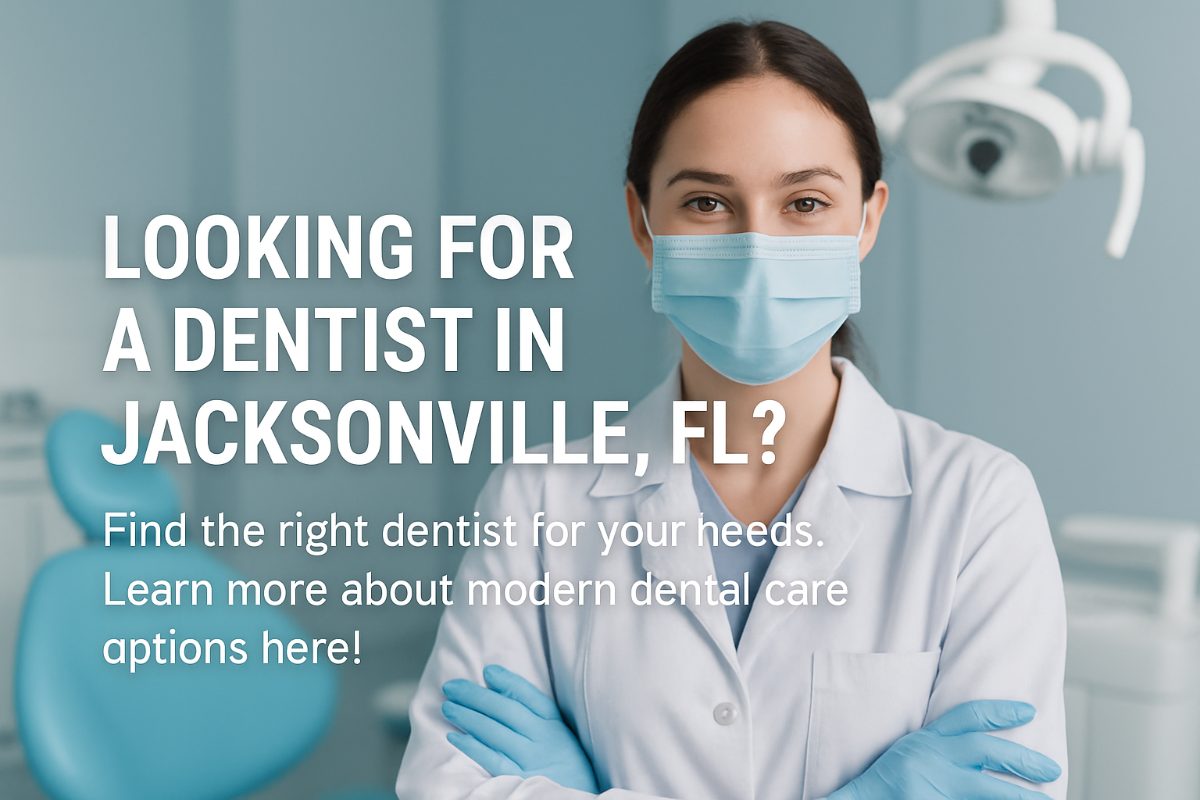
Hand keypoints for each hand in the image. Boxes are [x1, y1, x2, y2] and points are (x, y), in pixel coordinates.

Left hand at [442, 663, 598, 792]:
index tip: (487, 671)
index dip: (507, 681)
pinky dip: (472, 746)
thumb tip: (498, 684)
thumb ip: (535, 712)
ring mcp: (531, 760)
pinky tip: (454, 736)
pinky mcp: (519, 780)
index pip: (530, 696)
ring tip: (447, 706)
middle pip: (506, 710)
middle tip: (451, 687)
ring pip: (495, 732)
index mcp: (554, 725)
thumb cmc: (565, 765)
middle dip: (475, 695)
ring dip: (468, 716)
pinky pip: (492, 760)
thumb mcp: (560, 735)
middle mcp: (543, 739)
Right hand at [825, 700, 1061, 799]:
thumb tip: (988, 758)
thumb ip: (944, 754)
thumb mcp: (910, 757)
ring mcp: (930, 787)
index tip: (1028, 712)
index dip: (998, 712)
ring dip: (1018, 796)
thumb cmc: (885, 785)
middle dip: (1022, 759)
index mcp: (923, 742)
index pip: (964, 718)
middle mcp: (928, 759)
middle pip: (984, 751)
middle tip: (1051, 769)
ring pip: (986, 790)